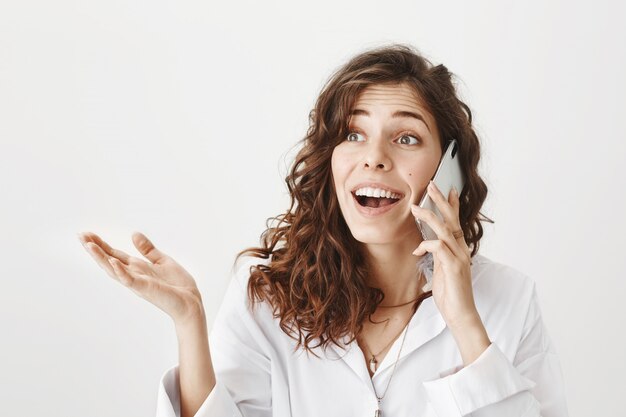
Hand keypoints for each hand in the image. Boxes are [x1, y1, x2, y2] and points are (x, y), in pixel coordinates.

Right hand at [78, 231, 203, 324]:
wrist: (191, 302)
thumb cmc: (178, 285)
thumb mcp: (162, 261)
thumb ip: (148, 249)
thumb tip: (134, 234)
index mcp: (137, 268)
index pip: (114, 254)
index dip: (101, 245)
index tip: (87, 234)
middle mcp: (133, 275)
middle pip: (109, 260)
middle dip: (95, 249)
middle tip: (80, 236)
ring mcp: (137, 283)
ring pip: (114, 270)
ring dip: (101, 258)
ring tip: (88, 245)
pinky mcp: (145, 289)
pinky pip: (130, 280)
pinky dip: (120, 271)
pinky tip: (113, 262)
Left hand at [410, 181, 476, 327]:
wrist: (460, 314)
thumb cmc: (450, 294)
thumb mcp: (441, 270)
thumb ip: (436, 256)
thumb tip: (425, 246)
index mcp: (459, 250)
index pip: (456, 222)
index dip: (452, 205)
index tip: (448, 189)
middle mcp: (461, 250)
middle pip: (452, 219)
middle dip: (441, 201)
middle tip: (431, 185)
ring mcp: (459, 258)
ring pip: (445, 230)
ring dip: (429, 217)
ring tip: (415, 208)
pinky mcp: (454, 267)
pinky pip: (439, 248)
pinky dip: (426, 245)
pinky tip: (417, 250)